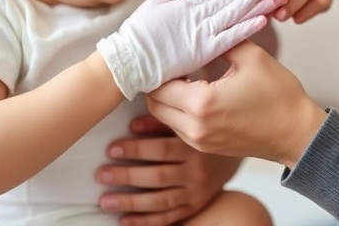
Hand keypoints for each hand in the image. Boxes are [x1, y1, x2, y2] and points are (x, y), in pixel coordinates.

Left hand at [95, 115, 239, 225]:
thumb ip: (161, 122)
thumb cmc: (205, 131)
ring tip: (105, 201)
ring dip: (130, 203)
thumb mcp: (187, 122)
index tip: (111, 149)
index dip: (135, 150)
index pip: (161, 150)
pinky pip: (169, 218)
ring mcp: (197, 193)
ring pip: (160, 202)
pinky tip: (124, 221)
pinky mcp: (196, 206)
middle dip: (126, 177)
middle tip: (101, 175)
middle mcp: (197, 173)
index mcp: (195, 147)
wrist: (236, 152)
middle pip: (157, 178)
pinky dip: (146, 222)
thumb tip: (132, 125)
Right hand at [97, 0, 286, 99]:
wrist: (128, 60)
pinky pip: (230, 39)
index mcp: (190, 4)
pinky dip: (246, 28)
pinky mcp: (203, 52)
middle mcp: (200, 16)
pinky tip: (262, 20)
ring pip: (237, 16)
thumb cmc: (139, 33)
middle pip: (235, 0)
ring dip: (258, 5)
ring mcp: (203, 34)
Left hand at [147, 40, 327, 167]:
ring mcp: (199, 141)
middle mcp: (195, 127)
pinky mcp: (205, 147)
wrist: (297, 133)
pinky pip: (178, 126)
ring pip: (164, 117)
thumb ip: (224, 40)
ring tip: (184, 75)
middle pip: (154, 104)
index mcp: (202, 103)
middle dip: (159, 82)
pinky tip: (196, 92)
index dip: (162, 66)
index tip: (170, 51)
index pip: (160, 84)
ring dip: (168, 97)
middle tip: (173, 62)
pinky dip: (179, 110)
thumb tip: (206, 26)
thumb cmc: (280, 97)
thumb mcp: (253, 58)